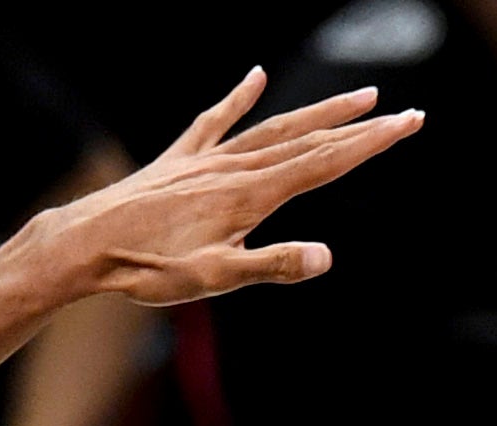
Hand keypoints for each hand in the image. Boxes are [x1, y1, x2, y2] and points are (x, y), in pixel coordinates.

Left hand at [42, 70, 420, 306]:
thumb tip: (327, 256)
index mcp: (252, 195)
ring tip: (357, 96)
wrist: (86, 244)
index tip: (410, 123)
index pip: (325, 164)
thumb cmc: (149, 269)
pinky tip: (256, 76)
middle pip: (309, 140)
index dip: (371, 144)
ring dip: (317, 112)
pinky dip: (239, 97)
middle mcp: (235, 168)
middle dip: (359, 127)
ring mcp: (207, 159)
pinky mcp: (179, 160)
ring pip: (274, 127)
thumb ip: (273, 265)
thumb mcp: (216, 279)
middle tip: (403, 111)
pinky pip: (216, 120)